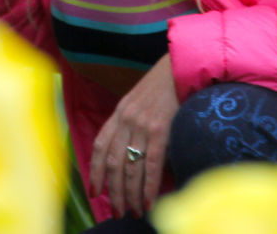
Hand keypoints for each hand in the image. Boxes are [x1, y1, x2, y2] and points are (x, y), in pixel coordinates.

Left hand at [89, 54, 179, 217]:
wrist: (182, 66)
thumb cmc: (164, 85)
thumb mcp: (139, 100)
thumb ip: (130, 122)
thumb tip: (131, 150)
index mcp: (119, 112)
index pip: (100, 146)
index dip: (95, 170)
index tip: (95, 190)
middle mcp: (127, 119)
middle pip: (113, 162)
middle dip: (113, 190)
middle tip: (116, 210)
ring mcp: (142, 125)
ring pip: (130, 167)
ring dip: (130, 194)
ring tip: (131, 211)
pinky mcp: (161, 130)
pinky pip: (151, 164)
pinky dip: (147, 186)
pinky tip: (147, 201)